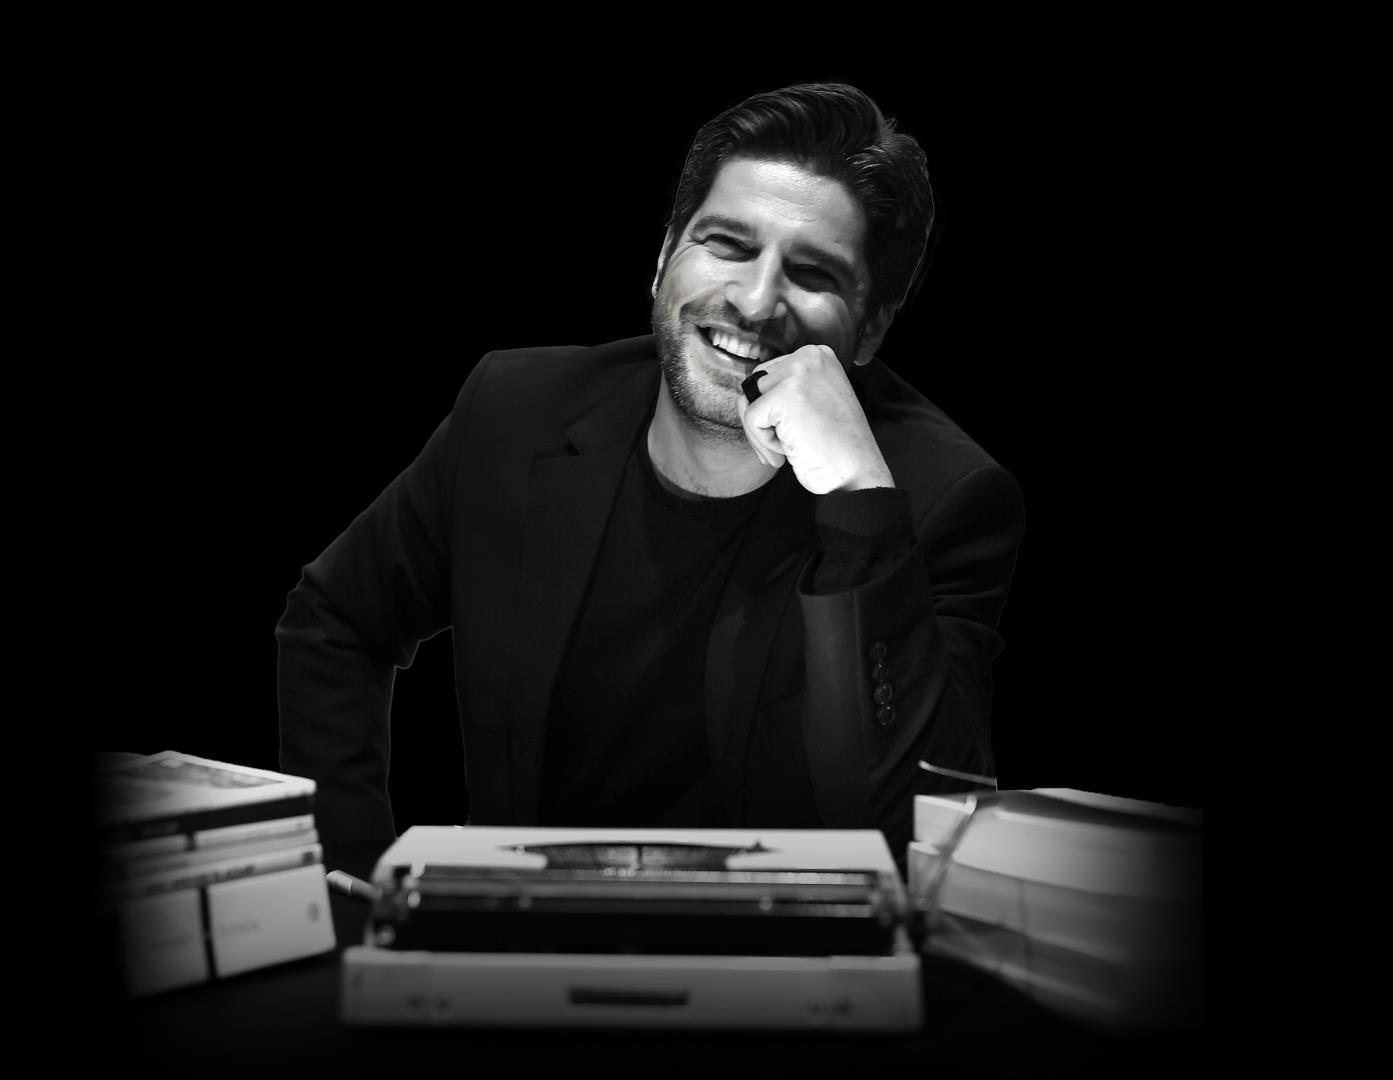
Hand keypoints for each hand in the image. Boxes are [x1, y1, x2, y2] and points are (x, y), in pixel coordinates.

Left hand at [735, 344, 895, 493]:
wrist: (857, 472)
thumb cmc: (837, 447)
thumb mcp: (814, 403)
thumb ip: (786, 391)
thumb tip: (745, 396)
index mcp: (818, 355)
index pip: (769, 375)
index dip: (770, 410)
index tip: (788, 433)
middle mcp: (809, 357)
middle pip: (754, 385)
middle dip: (760, 420)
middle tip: (783, 446)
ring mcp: (798, 373)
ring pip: (749, 401)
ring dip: (760, 432)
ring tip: (786, 449)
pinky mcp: (785, 394)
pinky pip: (751, 419)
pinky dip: (762, 442)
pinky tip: (788, 451)